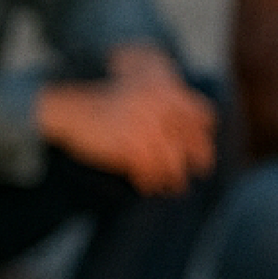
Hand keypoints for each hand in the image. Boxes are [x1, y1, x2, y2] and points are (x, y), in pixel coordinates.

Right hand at [36, 51, 217, 195]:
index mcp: (166, 92)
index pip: (202, 116)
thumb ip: (166, 106)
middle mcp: (161, 108)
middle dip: (199, 159)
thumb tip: (194, 130)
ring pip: (173, 162)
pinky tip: (146, 186)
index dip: (204, 134)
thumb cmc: (106, 102)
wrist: (73, 110)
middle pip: (193, 142)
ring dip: (173, 177)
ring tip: (171, 186)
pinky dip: (149, 182)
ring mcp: (146, 129)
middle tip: (199, 172)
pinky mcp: (130, 148)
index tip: (201, 148)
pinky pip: (149, 172)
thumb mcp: (141, 92)